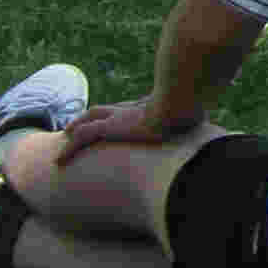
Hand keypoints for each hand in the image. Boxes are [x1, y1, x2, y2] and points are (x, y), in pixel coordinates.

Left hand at [58, 97, 197, 160]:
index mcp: (150, 106)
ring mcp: (119, 116)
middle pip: (104, 110)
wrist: (180, 105)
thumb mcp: (195, 116)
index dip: (119, 113)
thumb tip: (209, 124)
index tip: (114, 119)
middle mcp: (131, 109)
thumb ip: (195, 119)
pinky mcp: (109, 128)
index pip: (129, 108)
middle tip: (80, 124)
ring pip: (89, 121)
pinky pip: (83, 138)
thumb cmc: (193, 110)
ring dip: (76, 128)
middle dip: (91, 117)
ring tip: (65, 138)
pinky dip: (69, 150)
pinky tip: (59, 162)